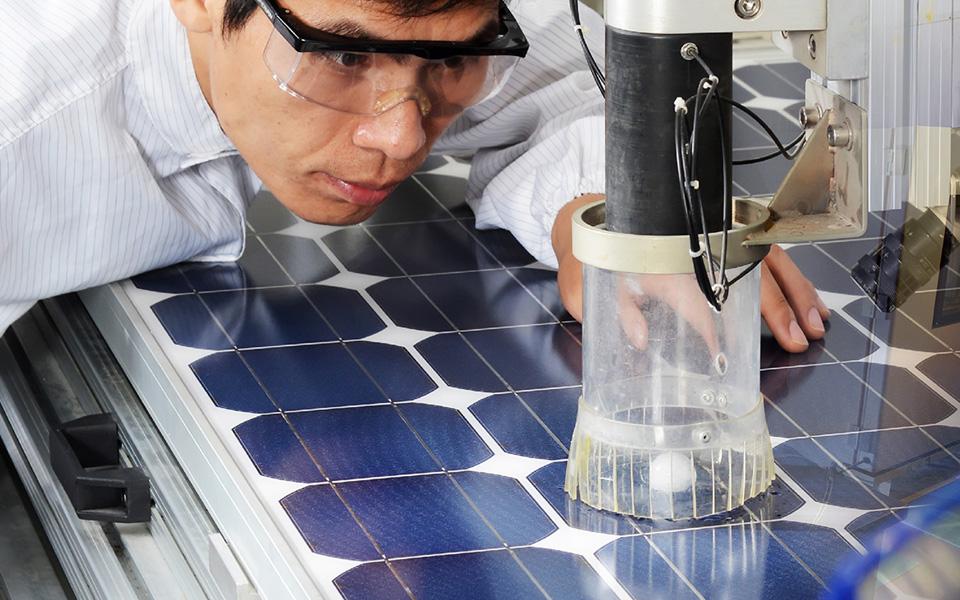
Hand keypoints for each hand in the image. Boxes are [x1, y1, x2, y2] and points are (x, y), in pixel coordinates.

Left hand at [551, 196, 829, 352]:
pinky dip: (795, 281)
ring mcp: (728, 239)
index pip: (704, 301)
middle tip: (800, 340)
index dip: (718, 329)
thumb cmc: (614, 254)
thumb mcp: (608, 284)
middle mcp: (710, 248)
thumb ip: (624, 314)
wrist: (614, 211)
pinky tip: (811, 304)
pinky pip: (774, 258)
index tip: (730, 355)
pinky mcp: (738, 235)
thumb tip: (642, 341)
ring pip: (774, 266)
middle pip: (754, 278)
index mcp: (677, 263)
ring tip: (817, 326)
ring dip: (799, 296)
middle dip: (781, 311)